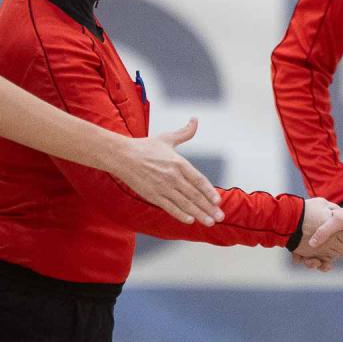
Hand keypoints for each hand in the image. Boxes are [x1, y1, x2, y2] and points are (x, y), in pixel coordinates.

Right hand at [109, 118, 223, 225]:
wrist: (122, 156)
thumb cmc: (145, 146)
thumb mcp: (167, 138)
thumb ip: (184, 132)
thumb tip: (195, 119)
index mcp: (178, 163)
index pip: (198, 180)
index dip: (209, 191)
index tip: (218, 201)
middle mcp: (172, 176)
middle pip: (194, 195)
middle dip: (208, 207)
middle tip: (220, 217)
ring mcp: (162, 187)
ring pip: (184, 203)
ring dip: (198, 214)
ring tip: (209, 222)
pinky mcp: (152, 195)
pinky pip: (169, 207)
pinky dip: (180, 214)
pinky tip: (190, 220)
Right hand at [292, 198, 342, 271]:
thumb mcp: (338, 219)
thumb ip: (325, 231)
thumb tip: (311, 244)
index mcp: (322, 224)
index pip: (304, 235)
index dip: (297, 245)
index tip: (294, 254)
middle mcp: (325, 233)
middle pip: (308, 247)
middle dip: (304, 255)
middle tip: (300, 260)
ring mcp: (332, 241)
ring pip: (317, 254)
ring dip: (314, 261)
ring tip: (316, 264)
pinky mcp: (339, 248)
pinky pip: (328, 258)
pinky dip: (324, 263)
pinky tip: (325, 266)